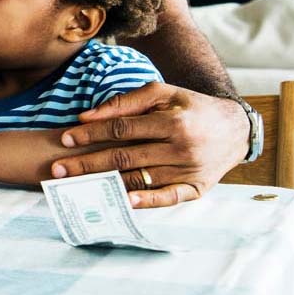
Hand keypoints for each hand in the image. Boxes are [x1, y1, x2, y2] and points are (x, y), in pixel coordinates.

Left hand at [52, 82, 246, 207]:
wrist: (236, 129)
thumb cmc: (190, 107)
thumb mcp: (163, 93)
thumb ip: (125, 102)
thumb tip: (86, 116)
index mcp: (172, 122)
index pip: (121, 129)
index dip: (91, 134)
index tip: (66, 139)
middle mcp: (181, 148)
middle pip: (124, 157)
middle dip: (87, 163)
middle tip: (58, 169)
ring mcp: (189, 171)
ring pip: (140, 179)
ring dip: (106, 183)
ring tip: (76, 186)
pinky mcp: (197, 189)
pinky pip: (168, 198)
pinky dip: (145, 202)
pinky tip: (122, 202)